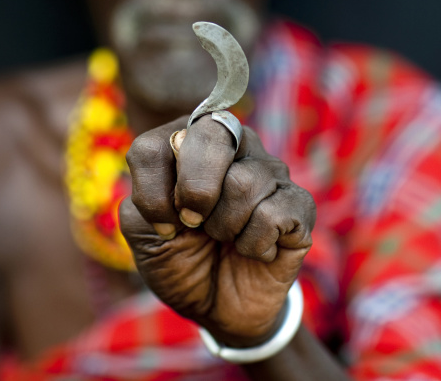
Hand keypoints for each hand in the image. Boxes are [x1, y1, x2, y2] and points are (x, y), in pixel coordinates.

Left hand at [120, 115, 315, 346]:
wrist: (219, 305)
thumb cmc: (181, 258)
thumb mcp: (145, 236)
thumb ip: (142, 202)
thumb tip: (177, 185)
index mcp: (187, 144)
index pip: (156, 144)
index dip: (152, 192)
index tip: (165, 225)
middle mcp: (233, 146)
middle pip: (210, 135)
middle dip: (194, 192)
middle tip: (194, 223)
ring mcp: (269, 171)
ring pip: (242, 181)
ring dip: (224, 227)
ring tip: (227, 237)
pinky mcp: (298, 203)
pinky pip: (272, 214)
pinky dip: (253, 245)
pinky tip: (255, 249)